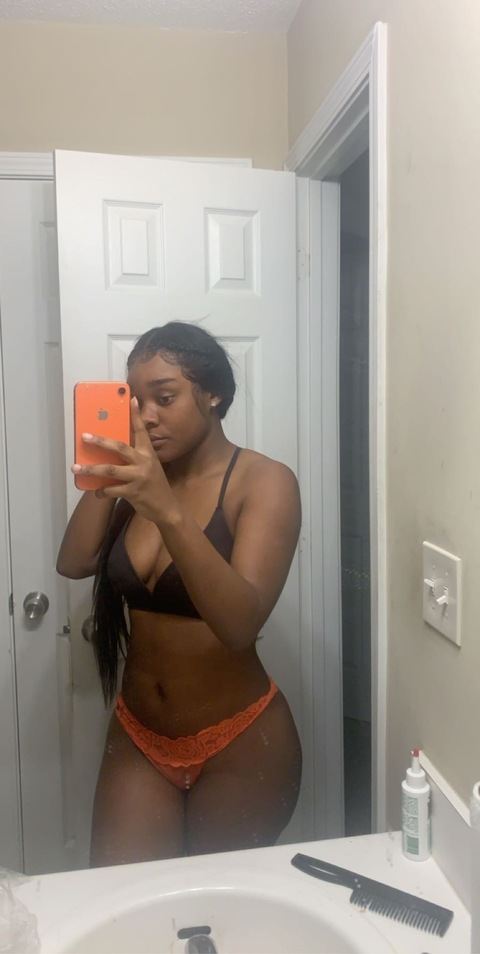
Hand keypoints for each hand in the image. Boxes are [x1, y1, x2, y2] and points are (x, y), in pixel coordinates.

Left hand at [71, 398, 175, 523]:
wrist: (166, 507)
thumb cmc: (153, 485)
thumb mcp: (149, 467)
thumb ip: (135, 457)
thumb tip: (111, 449)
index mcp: (148, 453)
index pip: (141, 431)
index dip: (136, 415)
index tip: (131, 399)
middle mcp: (144, 462)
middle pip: (119, 447)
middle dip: (100, 441)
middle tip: (85, 436)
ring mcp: (138, 477)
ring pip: (110, 470)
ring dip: (91, 469)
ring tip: (76, 467)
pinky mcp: (133, 492)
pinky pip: (111, 489)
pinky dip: (101, 491)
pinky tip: (97, 491)